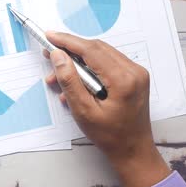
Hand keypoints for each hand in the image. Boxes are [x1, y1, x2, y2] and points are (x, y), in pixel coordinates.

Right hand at [44, 32, 169, 186]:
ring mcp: (136, 73)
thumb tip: (58, 56)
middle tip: (49, 55)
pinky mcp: (134, 76)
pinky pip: (107, 63)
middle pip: (96, 49)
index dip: (68, 41)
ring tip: (58, 77)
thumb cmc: (110, 136)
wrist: (133, 150)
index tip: (49, 36)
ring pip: (101, 54)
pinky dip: (89, 68)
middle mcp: (134, 71)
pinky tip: (75, 83)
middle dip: (70, 50)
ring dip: (78, 61)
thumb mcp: (84, 111)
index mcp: (123, 80)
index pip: (91, 50)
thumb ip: (70, 81)